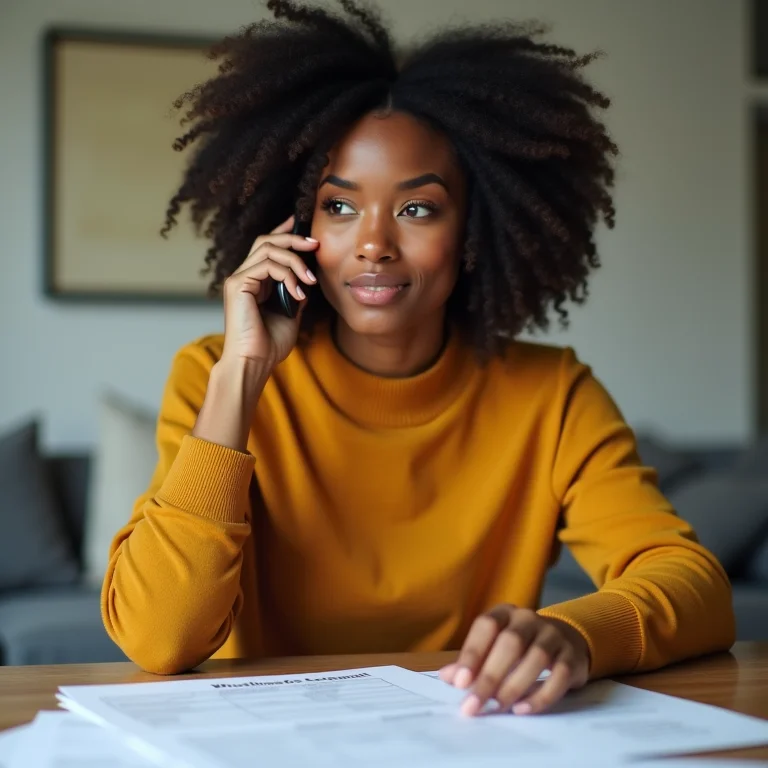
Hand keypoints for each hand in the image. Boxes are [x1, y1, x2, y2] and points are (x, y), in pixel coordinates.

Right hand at [221, 215, 318, 367]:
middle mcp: (244, 276)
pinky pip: (267, 265)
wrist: (254, 362)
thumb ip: (296, 293)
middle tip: (315, 244)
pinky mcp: (237, 284)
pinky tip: (297, 292)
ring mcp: (238, 278)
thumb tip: (307, 279)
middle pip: (267, 240)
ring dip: (295, 261)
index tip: (302, 226)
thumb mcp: (291, 314)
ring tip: (309, 280)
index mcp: (255, 281)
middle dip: (293, 238)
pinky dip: (287, 275)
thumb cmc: (269, 345)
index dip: (284, 232)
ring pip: (269, 249)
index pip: (267, 247)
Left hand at [439, 605, 589, 715]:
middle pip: (510, 643)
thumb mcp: (494, 647)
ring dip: (514, 686)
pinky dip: (541, 695)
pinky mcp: (572, 656)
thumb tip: (448, 677)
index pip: (486, 626)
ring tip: (497, 707)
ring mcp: (553, 635)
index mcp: (504, 613)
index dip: (472, 653)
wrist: (566, 640)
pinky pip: (559, 675)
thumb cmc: (520, 647)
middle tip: (474, 705)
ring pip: (536, 658)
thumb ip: (472, 662)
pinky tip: (522, 709)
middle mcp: (529, 619)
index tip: (460, 682)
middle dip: (490, 676)